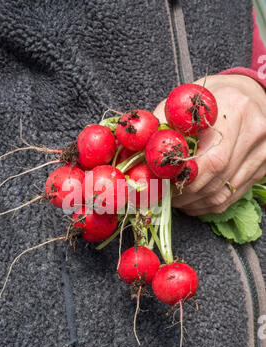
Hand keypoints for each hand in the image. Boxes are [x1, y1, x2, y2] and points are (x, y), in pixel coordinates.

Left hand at [154, 74, 265, 215]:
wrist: (250, 95)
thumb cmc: (215, 97)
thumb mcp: (188, 99)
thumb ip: (164, 121)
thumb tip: (139, 149)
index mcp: (235, 112)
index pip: (210, 160)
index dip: (183, 178)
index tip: (161, 184)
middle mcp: (255, 134)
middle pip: (216, 180)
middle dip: (184, 194)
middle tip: (163, 196)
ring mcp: (263, 153)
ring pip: (223, 194)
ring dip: (193, 203)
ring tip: (174, 200)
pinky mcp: (263, 168)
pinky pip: (231, 197)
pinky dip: (207, 204)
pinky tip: (191, 202)